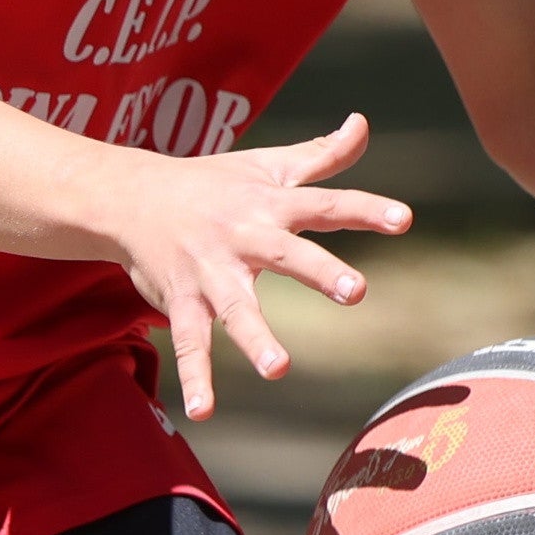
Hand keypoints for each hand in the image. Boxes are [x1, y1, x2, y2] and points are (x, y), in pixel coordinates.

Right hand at [100, 113, 412, 419]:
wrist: (130, 196)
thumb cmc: (212, 183)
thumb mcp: (266, 166)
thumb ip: (321, 155)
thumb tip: (362, 122)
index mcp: (271, 203)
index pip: (327, 204)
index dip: (367, 210)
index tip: (404, 220)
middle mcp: (243, 236)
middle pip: (286, 253)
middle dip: (319, 271)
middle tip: (356, 291)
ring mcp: (210, 271)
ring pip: (234, 306)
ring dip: (254, 337)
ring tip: (279, 368)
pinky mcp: (180, 300)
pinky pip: (189, 341)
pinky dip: (195, 377)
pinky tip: (205, 412)